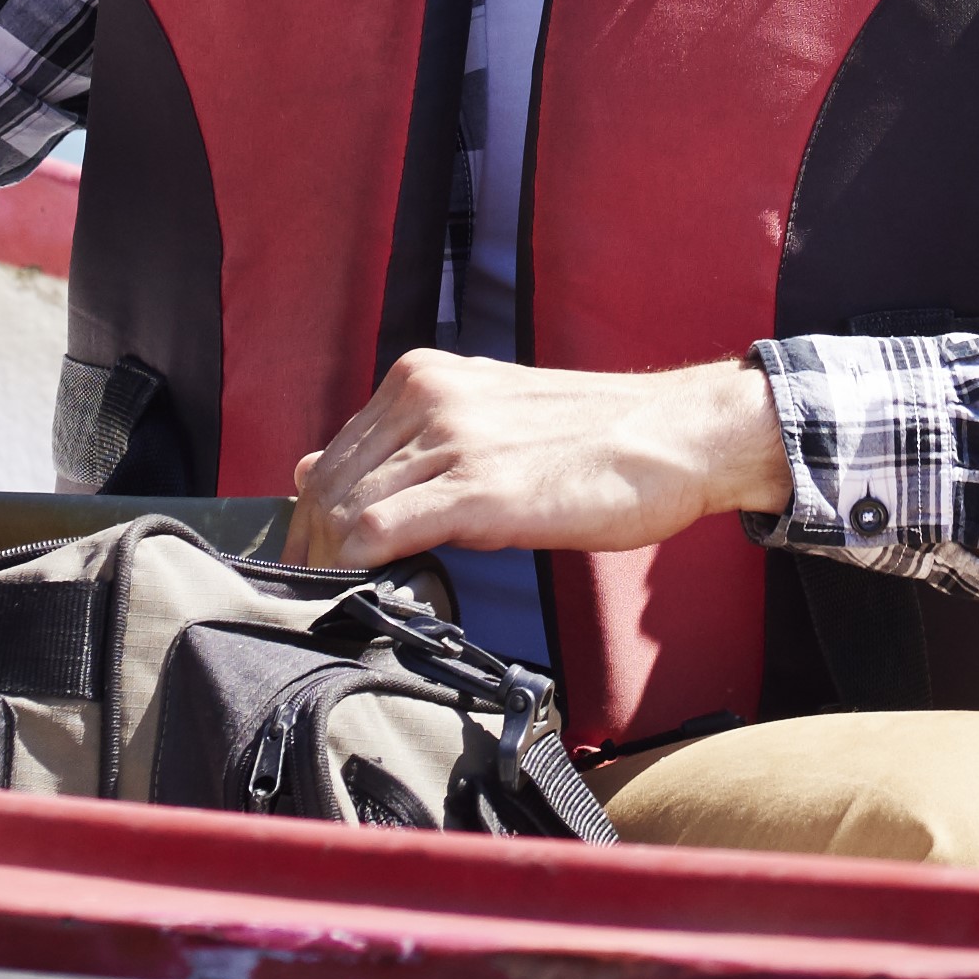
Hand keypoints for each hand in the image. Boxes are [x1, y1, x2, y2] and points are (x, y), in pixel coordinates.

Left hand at [281, 348, 786, 572]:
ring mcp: (452, 440)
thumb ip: (405, 442)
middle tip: (305, 593)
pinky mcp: (478, 489)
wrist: (673, 437)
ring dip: (327, 562)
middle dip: (309, 544)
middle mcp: (428, 397)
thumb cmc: (592, 439)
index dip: (312, 513)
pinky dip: (354, 565)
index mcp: (424, 376)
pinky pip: (381, 529)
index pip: (336, 452)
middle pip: (331, 482)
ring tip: (327, 602)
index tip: (308, 558)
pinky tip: (359, 591)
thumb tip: (311, 467)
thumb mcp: (486, 419)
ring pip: (346, 506)